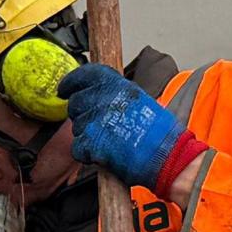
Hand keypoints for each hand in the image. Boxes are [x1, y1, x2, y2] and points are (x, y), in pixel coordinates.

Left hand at [58, 64, 193, 189]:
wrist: (168, 156)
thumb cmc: (160, 133)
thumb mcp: (140, 100)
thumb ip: (116, 95)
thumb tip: (97, 94)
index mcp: (118, 85)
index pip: (85, 75)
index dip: (70, 82)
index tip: (64, 89)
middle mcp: (104, 99)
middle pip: (76, 103)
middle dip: (82, 114)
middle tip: (97, 125)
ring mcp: (96, 121)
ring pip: (77, 127)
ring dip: (87, 135)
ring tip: (109, 141)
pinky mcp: (92, 143)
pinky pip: (78, 147)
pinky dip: (87, 153)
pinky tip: (104, 154)